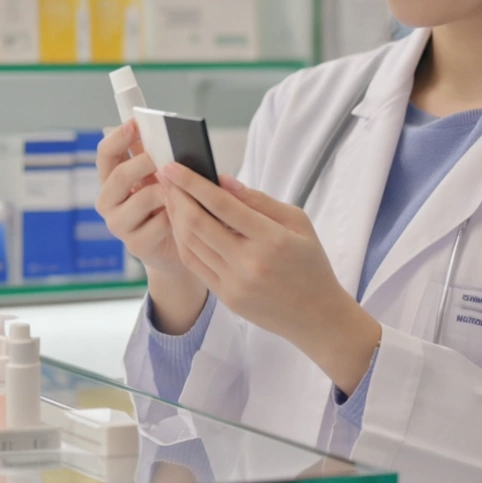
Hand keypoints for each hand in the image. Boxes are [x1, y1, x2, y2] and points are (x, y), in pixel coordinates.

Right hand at [96, 121, 206, 332]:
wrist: (177, 249)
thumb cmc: (169, 205)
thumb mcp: (161, 178)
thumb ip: (156, 158)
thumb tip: (164, 132)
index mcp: (111, 180)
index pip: (105, 154)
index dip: (119, 137)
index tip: (136, 123)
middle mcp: (109, 202)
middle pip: (120, 175)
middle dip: (145, 162)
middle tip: (167, 157)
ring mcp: (119, 224)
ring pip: (143, 198)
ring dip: (167, 190)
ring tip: (183, 187)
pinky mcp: (136, 244)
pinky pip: (160, 222)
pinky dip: (177, 215)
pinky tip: (187, 213)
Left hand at [159, 164, 381, 393]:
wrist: (317, 315)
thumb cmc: (310, 263)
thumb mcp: (298, 222)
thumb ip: (259, 200)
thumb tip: (223, 180)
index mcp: (272, 239)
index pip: (221, 205)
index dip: (192, 183)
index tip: (173, 166)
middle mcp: (249, 263)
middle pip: (198, 223)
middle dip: (176, 197)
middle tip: (164, 177)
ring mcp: (235, 283)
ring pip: (191, 244)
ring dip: (175, 217)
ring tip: (169, 197)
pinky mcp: (226, 298)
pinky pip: (195, 264)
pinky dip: (183, 241)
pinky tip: (180, 224)